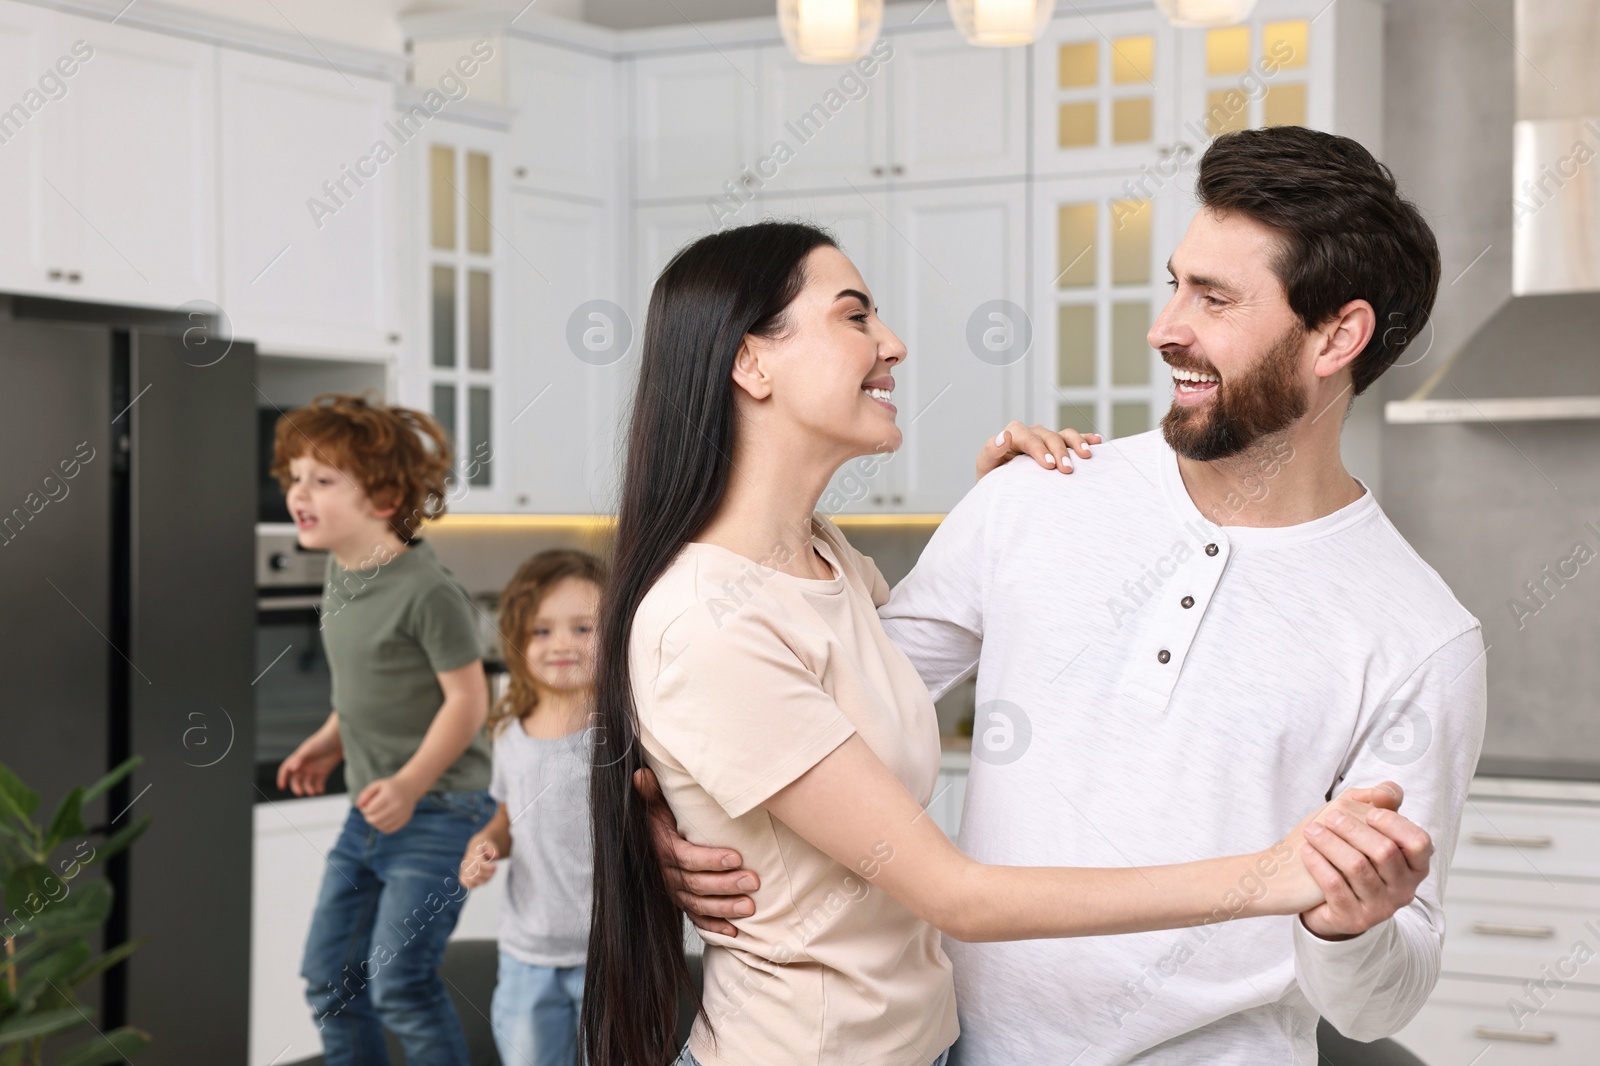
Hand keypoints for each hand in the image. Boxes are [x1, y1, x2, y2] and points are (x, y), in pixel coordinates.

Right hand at [276, 730, 341, 796]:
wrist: (339, 738)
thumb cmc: (322, 740)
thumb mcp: (309, 749)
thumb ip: (299, 759)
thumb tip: (291, 769)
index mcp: (298, 759)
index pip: (286, 770)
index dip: (282, 778)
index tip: (282, 787)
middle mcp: (304, 765)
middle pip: (296, 780)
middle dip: (297, 787)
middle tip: (300, 793)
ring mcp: (314, 769)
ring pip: (308, 784)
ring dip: (309, 789)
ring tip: (314, 792)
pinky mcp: (324, 771)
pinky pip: (319, 783)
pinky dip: (319, 788)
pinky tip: (321, 790)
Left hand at [356, 776, 420, 833]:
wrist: (410, 788)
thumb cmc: (390, 787)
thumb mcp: (377, 785)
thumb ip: (365, 794)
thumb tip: (358, 805)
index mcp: (389, 795)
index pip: (370, 809)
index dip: (364, 809)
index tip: (365, 806)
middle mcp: (397, 806)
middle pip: (374, 820)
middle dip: (368, 817)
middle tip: (369, 811)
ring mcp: (401, 814)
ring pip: (380, 826)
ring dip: (374, 822)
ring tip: (376, 814)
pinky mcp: (404, 821)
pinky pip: (388, 830)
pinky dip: (382, 826)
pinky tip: (383, 818)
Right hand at [459, 835, 499, 887]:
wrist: (475, 849)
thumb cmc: (484, 847)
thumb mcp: (489, 844)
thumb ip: (492, 848)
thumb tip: (495, 856)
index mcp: (473, 854)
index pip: (479, 864)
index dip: (488, 867)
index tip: (496, 865)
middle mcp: (467, 863)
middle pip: (477, 874)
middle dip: (489, 874)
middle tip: (494, 869)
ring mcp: (464, 870)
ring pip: (473, 881)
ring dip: (484, 880)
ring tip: (489, 874)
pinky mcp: (463, 876)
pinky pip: (468, 885)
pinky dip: (476, 884)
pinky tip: (482, 878)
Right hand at [634, 767, 758, 936]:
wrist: (647, 846)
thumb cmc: (660, 821)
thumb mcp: (655, 806)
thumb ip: (650, 793)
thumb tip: (641, 774)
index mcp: (663, 850)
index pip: (687, 858)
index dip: (711, 860)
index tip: (737, 857)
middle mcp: (666, 875)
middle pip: (697, 884)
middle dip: (726, 884)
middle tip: (753, 881)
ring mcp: (674, 892)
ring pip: (699, 904)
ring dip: (725, 908)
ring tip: (750, 906)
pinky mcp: (681, 904)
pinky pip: (696, 920)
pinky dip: (714, 927)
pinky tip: (734, 933)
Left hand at [977, 421, 1100, 480]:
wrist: (1003, 490)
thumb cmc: (992, 480)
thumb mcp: (986, 467)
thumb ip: (991, 451)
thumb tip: (1004, 436)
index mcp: (1012, 435)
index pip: (1026, 436)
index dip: (1038, 448)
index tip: (1049, 465)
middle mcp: (1031, 434)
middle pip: (1048, 436)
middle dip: (1059, 452)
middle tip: (1067, 470)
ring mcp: (1046, 439)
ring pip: (1064, 434)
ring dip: (1076, 443)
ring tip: (1085, 456)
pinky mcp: (1058, 447)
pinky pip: (1073, 439)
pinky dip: (1086, 438)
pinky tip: (1097, 442)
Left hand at [1299, 783, 1432, 939]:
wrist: (1330, 904)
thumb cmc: (1355, 858)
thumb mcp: (1369, 831)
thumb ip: (1380, 806)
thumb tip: (1386, 791)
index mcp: (1415, 867)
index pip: (1419, 842)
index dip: (1394, 823)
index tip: (1369, 811)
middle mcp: (1404, 890)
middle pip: (1384, 852)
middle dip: (1354, 829)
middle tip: (1330, 815)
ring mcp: (1381, 908)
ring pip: (1357, 867)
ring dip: (1330, 843)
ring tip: (1311, 830)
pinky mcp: (1354, 919)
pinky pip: (1335, 886)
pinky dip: (1318, 863)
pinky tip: (1306, 850)